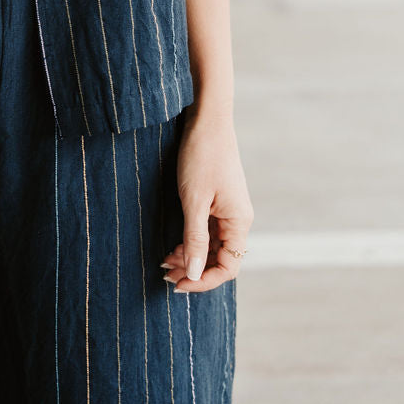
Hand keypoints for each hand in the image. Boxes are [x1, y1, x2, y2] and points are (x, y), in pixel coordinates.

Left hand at [161, 108, 253, 292]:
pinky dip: (191, 239)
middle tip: (164, 274)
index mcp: (239, 222)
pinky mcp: (217, 199)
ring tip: (165, 262)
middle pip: (219, 258)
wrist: (207, 119)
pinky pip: (207, 230)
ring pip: (211, 245)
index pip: (228, 267)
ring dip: (190, 255)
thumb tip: (194, 274)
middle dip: (193, 269)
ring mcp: (228, 209)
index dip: (204, 280)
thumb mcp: (193, 201)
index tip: (179, 284)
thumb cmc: (201, 156)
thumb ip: (195, 239)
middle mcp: (237, 219)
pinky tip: (173, 244)